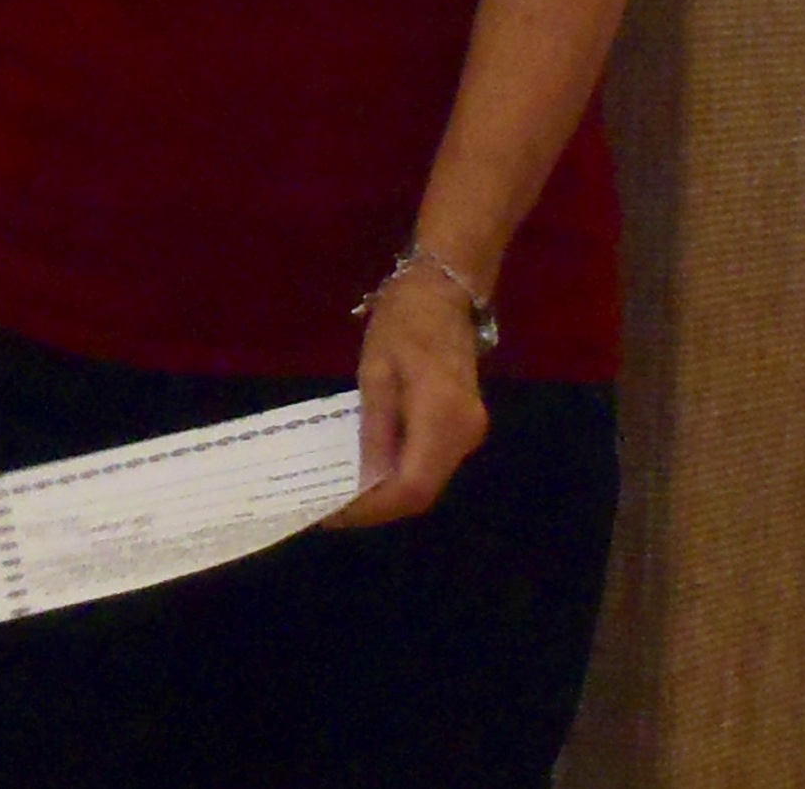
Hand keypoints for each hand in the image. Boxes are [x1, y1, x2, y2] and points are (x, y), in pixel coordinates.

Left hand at [328, 266, 488, 528]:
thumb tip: (364, 481)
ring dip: (389, 492)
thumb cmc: (404, 321)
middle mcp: (464, 435)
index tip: (334, 514)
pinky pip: (432, 462)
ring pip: (428, 481)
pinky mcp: (466, 425)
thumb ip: (374, 430)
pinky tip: (373, 468)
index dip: (373, 508)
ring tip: (347, 492)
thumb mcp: (376, 372)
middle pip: (421, 492)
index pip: (410, 488)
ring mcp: (470, 431)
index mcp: (441, 419)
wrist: (445, 289)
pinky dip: (403, 472)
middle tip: (334, 507)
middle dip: (378, 506)